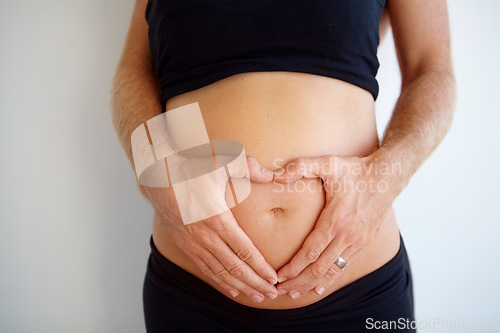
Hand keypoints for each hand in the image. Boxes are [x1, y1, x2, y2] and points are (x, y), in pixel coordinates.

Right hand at [139, 156, 278, 301]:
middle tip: (272, 293)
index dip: (260, 267)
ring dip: (241, 287)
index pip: (244, 250)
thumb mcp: (220, 163)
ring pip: (221, 273)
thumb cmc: (191, 169)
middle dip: (255, 283)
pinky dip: (221, 283)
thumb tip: (271, 174)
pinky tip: (234, 291)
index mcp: (217, 218)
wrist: (158, 177)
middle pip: (235, 267)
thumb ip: (248, 169)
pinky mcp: (186, 246)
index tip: (274, 278)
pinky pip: (206, 270)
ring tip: (258, 295)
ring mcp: (193, 243)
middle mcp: (204, 236)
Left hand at [272, 153, 401, 298]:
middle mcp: (348, 235)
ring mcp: (358, 241)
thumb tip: (276, 173)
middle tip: (279, 290)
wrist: (388, 176)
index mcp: (336, 219)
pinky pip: (345, 266)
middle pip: (319, 267)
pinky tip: (320, 286)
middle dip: (298, 280)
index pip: (311, 251)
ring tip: (295, 291)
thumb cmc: (356, 170)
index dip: (293, 266)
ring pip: (332, 270)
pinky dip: (330, 278)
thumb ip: (301, 166)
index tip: (277, 276)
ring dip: (312, 283)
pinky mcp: (364, 243)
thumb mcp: (329, 163)